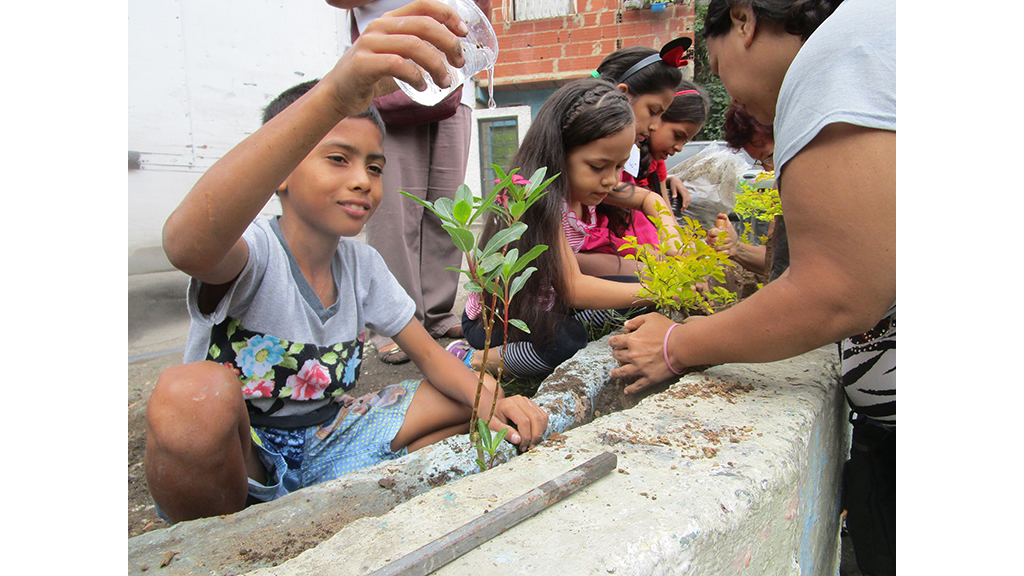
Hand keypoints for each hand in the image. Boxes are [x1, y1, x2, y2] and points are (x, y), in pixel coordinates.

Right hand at [319, 0, 468, 115]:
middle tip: (458, 62)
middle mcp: (379, 27)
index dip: (447, 15)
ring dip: (436, 65)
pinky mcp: (363, 64)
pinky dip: (416, 76)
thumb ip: (419, 53)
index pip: (423, 5)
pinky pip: (398, 65)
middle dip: (448, 43)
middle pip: (424, 25)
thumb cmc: (371, 76)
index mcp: (389, 21)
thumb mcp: (397, 57)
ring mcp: (369, 44)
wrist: (338, 93)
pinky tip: (422, 86)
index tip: (463, 32)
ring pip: (414, 45)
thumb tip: (453, 58)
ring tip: (444, 81)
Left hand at [488, 395, 548, 450]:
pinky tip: (534, 435)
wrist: (489, 405)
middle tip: (529, 447)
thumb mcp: (492, 425)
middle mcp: (520, 400)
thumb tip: (518, 440)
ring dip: (540, 432)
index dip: (526, 437)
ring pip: (542, 417)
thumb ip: (504, 432)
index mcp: (509, 405)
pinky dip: (542, 427)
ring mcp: (527, 401)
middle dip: (535, 436)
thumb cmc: (489, 417)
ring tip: (532, 443)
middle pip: (536, 419)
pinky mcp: (532, 404)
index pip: (524, 422)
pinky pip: (543, 416)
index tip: (522, 447)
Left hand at [608, 312, 679, 393]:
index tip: (612, 343)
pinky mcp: (649, 378)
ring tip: (612, 374)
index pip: (616, 342)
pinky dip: (631, 389)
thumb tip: (626, 324)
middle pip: (618, 356)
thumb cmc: (668, 330)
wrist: (681, 346)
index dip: (613, 342)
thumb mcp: (652, 318)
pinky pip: (637, 386)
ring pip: (623, 372)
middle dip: (615, 355)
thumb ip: (637, 321)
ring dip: (616, 373)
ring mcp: (640, 368)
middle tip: (615, 355)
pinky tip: (626, 391)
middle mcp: (633, 355)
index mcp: (632, 340)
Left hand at [666, 176, 690, 211]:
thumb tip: (674, 197)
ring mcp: (687, 192)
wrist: (676, 180)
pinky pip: (689, 199)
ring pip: (689, 199)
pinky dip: (687, 203)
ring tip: (683, 209)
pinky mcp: (687, 193)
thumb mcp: (672, 188)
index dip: (684, 202)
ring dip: (687, 205)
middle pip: (688, 199)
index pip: (685, 197)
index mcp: (683, 190)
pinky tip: (685, 206)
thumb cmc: (673, 184)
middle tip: (682, 210)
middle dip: (686, 205)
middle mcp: (686, 191)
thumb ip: (674, 193)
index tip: (683, 207)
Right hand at [707, 212, 737, 256]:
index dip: (719, 233)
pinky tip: (728, 250)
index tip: (725, 233)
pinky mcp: (715, 255)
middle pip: (715, 240)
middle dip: (725, 240)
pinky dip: (726, 252)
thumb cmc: (731, 235)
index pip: (711, 232)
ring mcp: (712, 248)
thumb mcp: (729, 226)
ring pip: (718, 247)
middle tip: (730, 239)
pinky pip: (720, 254)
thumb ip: (725, 219)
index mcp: (712, 233)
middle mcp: (710, 240)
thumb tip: (720, 214)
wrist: (735, 246)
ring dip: (727, 246)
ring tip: (729, 245)